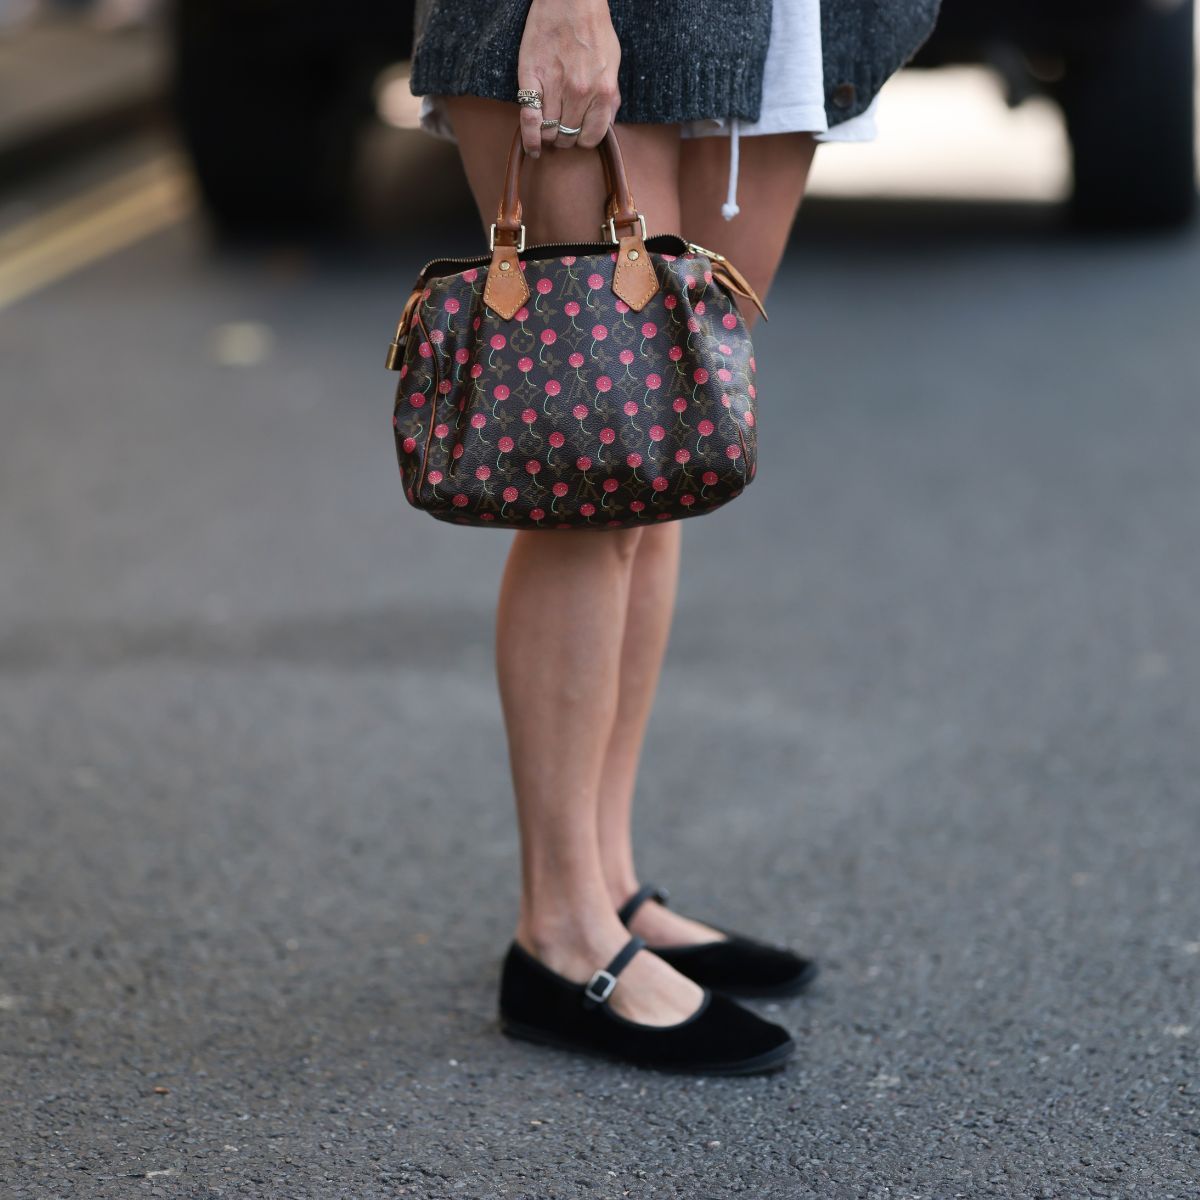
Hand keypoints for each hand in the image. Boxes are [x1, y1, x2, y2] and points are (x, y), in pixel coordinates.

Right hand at [517, 0, 620, 154]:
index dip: (584, 139)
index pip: (592, 137)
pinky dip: (530, 138)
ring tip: (547, 131)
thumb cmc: (593, 28)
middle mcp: (580, 93)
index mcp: (603, 91)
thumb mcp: (613, 63)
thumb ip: (610, 96)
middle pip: (568, 136)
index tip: (579, 134)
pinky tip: (533, 148)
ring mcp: (555, 86)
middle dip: (565, 137)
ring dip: (549, 136)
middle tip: (561, 128)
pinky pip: (530, 118)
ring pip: (549, 132)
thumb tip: (606, 122)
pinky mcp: (532, 78)